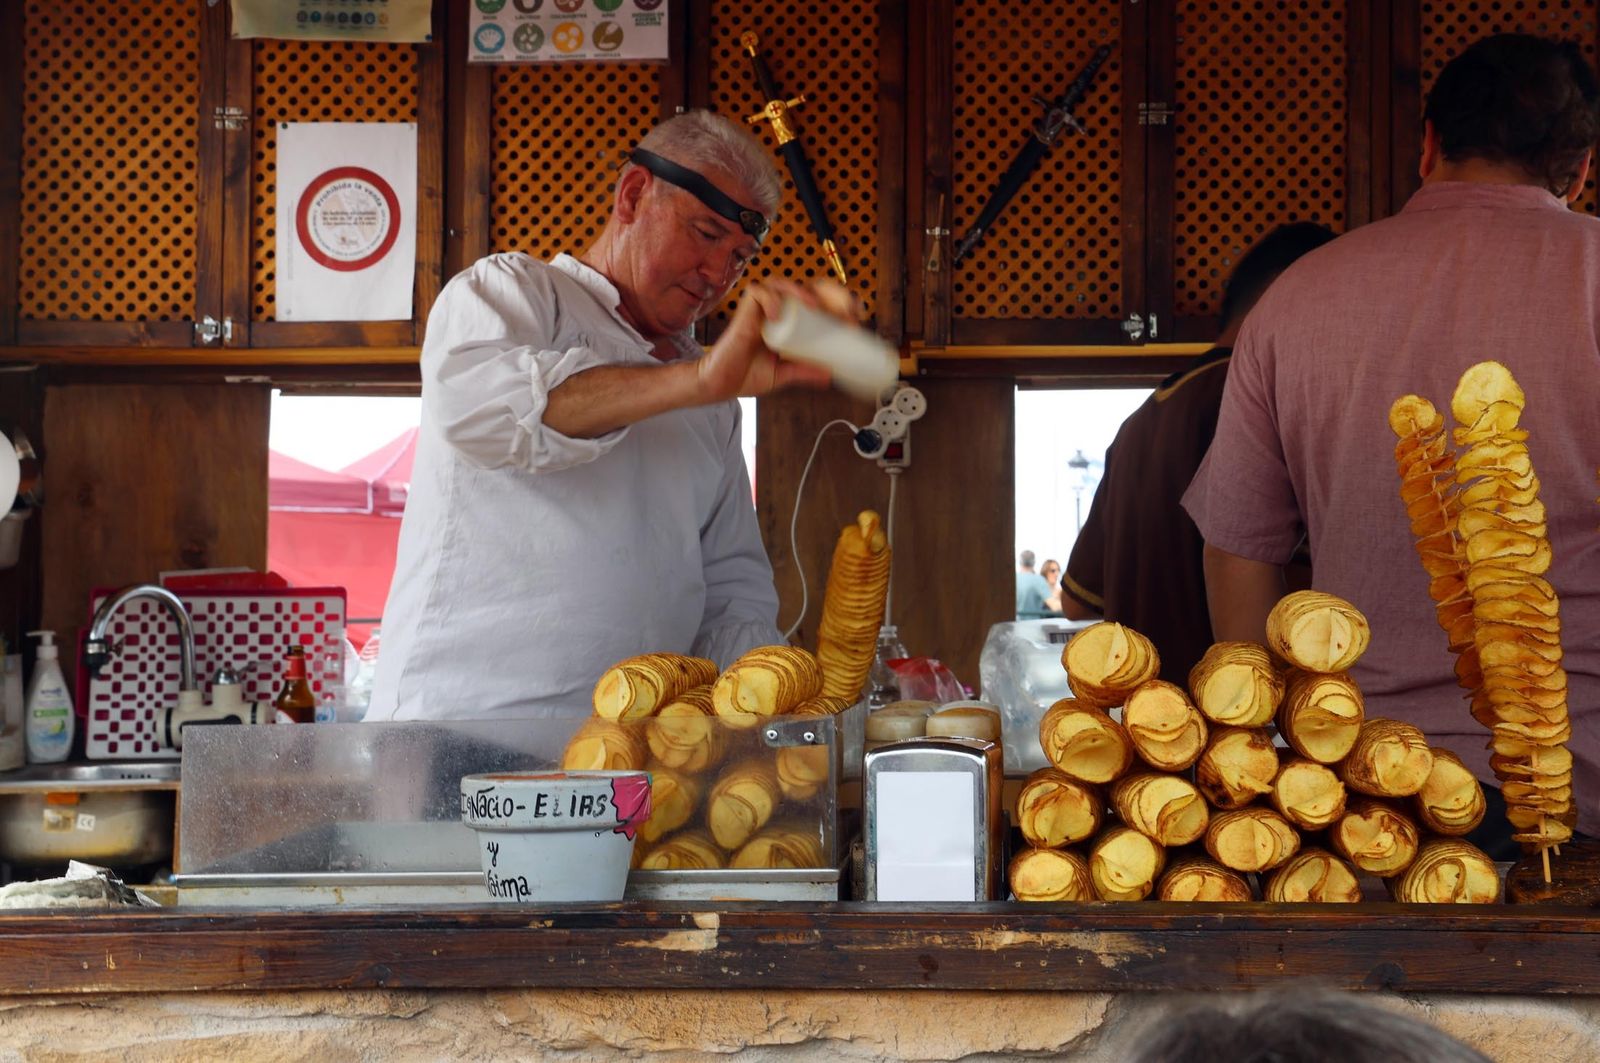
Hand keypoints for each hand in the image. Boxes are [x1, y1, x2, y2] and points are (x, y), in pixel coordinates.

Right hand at [695, 279, 858, 401]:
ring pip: (783, 284)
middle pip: (806, 289)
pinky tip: (777, 314)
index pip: (816, 303)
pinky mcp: (745, 310)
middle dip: (830, 293)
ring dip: (801, 291)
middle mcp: (778, 310)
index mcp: (790, 322)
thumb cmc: (747, 375)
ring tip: (813, 306)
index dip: (837, 303)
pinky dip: (770, 300)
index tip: (855, 316)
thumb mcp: (784, 374)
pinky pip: (759, 294)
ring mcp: (762, 308)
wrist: (720, 382)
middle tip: (846, 310)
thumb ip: (804, 372)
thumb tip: (829, 376)